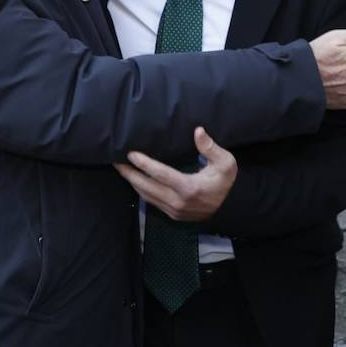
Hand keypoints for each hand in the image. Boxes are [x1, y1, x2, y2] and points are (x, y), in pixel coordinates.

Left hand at [114, 127, 236, 221]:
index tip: (131, 154)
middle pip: (147, 187)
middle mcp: (178, 202)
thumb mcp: (225, 163)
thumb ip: (210, 147)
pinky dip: (141, 190)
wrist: (229, 208)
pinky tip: (134, 180)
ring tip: (121, 169)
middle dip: (129, 174)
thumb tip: (198, 131)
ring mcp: (173, 210)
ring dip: (132, 182)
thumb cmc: (225, 182)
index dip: (144, 164)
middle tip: (116, 161)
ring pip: (146, 196)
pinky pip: (151, 202)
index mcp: (189, 187)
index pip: (161, 174)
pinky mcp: (172, 215)